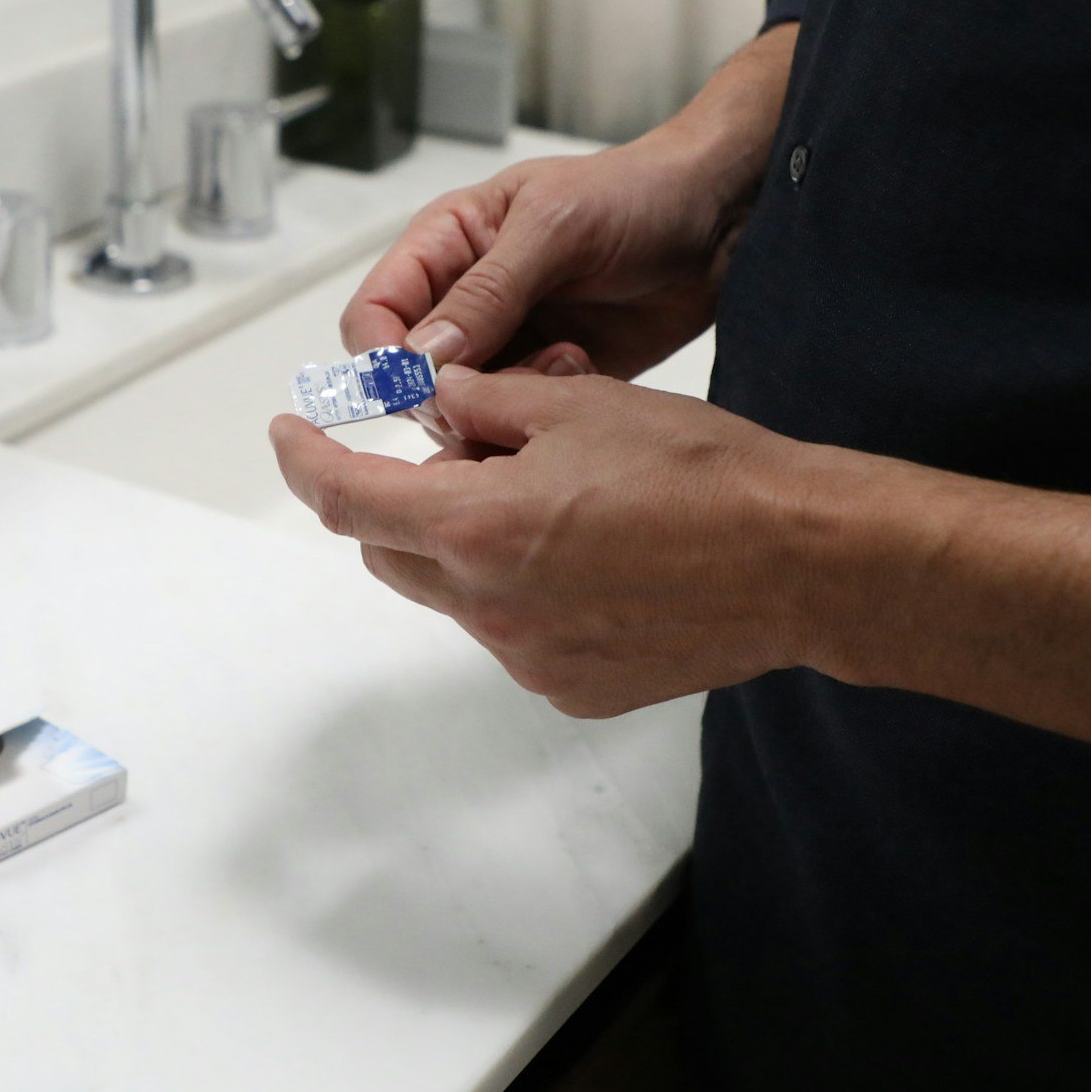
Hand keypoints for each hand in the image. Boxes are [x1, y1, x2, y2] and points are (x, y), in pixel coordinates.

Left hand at [269, 364, 843, 717]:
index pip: (346, 499)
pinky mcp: (572, 688)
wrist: (800, 560)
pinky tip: (597, 560)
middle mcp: (488, 606)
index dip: (305, 461)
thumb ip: (482, 407)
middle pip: (392, 552)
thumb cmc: (703, 475)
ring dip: (475, 547)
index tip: (290, 436)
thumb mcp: (576, 406)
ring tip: (563, 503)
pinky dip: (527, 593)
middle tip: (469, 455)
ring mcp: (529, 659)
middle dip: (402, 502)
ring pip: (458, 594)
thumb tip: (436, 403)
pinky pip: (517, 634)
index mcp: (475, 527)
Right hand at [340, 22, 795, 379]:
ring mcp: (503, 341)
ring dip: (501, 401)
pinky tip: (582, 372)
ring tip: (564, 363)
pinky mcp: (545, 375)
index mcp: (443, 245)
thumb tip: (419, 357)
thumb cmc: (634, 194)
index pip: (372, 316)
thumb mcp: (554, 228)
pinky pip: (512, 417)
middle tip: (499, 387)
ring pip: (458, 406)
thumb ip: (486, 292)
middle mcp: (461, 299)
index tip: (420, 386)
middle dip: (446, 392)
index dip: (383, 359)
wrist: (717, 220)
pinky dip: (537, 410)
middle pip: (407, 376)